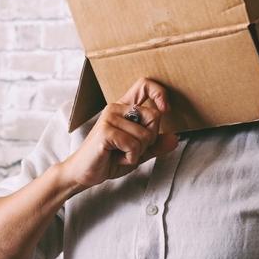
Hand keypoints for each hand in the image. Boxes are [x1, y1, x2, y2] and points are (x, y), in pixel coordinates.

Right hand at [58, 77, 179, 190]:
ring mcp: (109, 117)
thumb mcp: (138, 153)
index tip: (166, 109)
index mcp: (124, 108)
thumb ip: (155, 145)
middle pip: (154, 116)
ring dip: (137, 152)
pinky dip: (129, 157)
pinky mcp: (105, 130)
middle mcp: (116, 108)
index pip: (145, 85)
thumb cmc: (108, 159)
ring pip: (145, 134)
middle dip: (150, 139)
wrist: (84, 173)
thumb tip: (174, 139)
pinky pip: (133, 144)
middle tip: (131, 148)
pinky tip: (115, 157)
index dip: (160, 93)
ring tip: (120, 154)